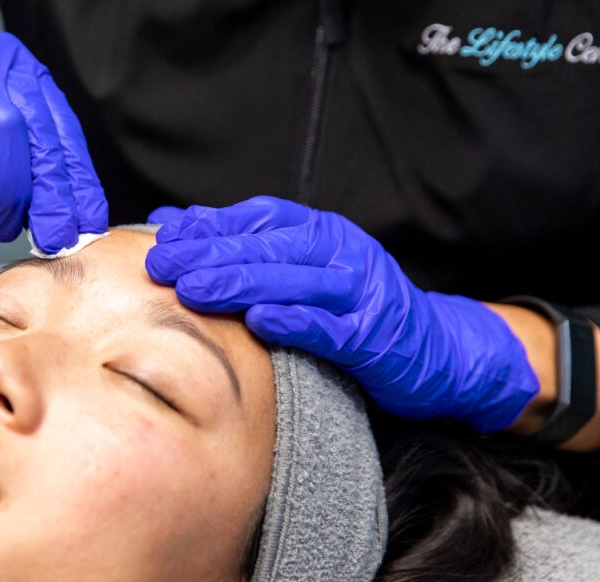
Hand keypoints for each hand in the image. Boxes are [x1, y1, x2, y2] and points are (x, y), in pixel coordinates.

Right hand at [0, 23, 107, 252]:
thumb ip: (31, 179)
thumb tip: (78, 214)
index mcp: (9, 66)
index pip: (58, 122)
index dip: (77, 176)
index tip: (88, 219)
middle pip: (38, 126)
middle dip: (53, 191)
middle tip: (56, 236)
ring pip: (8, 131)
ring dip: (11, 191)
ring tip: (0, 225)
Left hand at [145, 196, 538, 431]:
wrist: (436, 349)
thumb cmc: (355, 309)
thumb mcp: (302, 268)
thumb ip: (245, 246)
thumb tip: (174, 222)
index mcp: (321, 232)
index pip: (259, 218)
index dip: (211, 224)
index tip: (166, 235)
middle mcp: (341, 253)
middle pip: (268, 246)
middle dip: (210, 253)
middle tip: (162, 264)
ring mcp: (359, 293)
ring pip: (293, 281)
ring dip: (240, 283)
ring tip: (193, 290)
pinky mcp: (372, 337)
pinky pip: (329, 328)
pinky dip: (295, 322)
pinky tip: (259, 321)